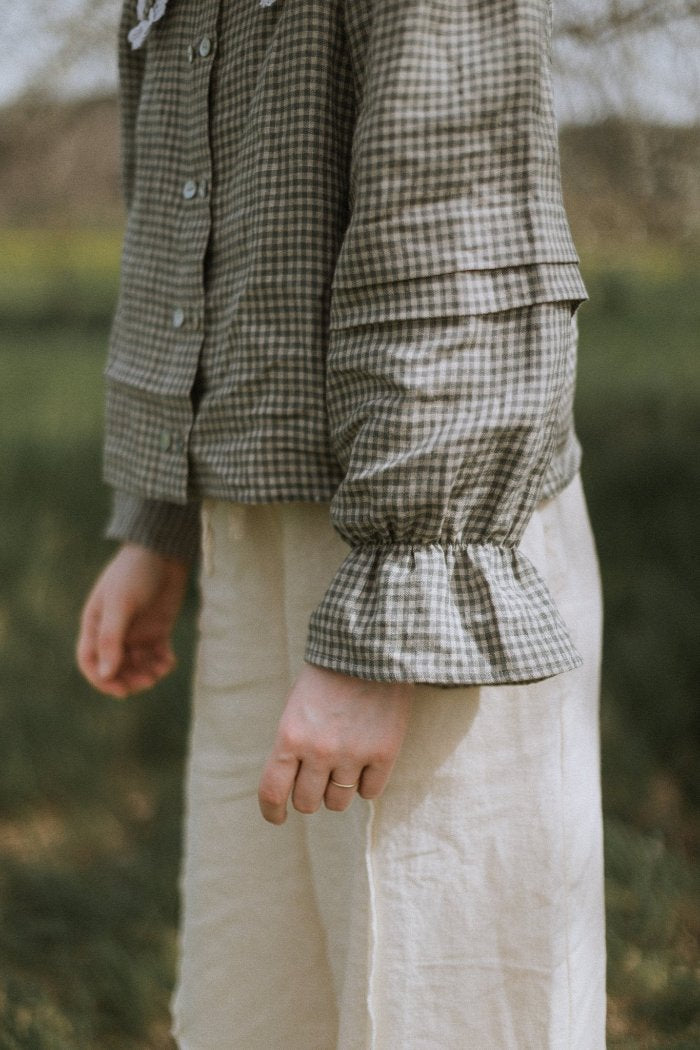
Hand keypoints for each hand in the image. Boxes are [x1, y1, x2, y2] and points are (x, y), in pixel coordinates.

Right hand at [76, 543, 189, 698]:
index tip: (122, 690)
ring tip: (162, 669)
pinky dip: (163, 662)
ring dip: (148, 672)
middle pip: (116, 668)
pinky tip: (170, 660)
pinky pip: (157, 655)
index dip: (102, 680)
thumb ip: (112, 639)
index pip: (90, 661)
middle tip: (147, 681)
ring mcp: (136, 632)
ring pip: (138, 665)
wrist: (162, 552)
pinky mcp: (157, 629)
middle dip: (130, 679)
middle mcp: (115, 632)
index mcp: (96, 625)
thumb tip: (106, 674)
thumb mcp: (120, 605)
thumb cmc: (134, 573)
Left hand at [258, 662, 412, 823]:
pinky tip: (366, 762)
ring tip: (344, 766)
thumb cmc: (329, 676)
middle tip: (317, 778)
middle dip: (309, 795)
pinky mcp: (384, 753)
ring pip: (338, 802)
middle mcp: (319, 751)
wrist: (371, 649)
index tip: (278, 817)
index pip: (273, 792)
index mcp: (290, 737)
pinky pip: (370, 792)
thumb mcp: (296, 707)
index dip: (272, 811)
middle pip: (307, 802)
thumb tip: (292, 786)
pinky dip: (366, 783)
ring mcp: (353, 754)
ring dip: (337, 791)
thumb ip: (292, 745)